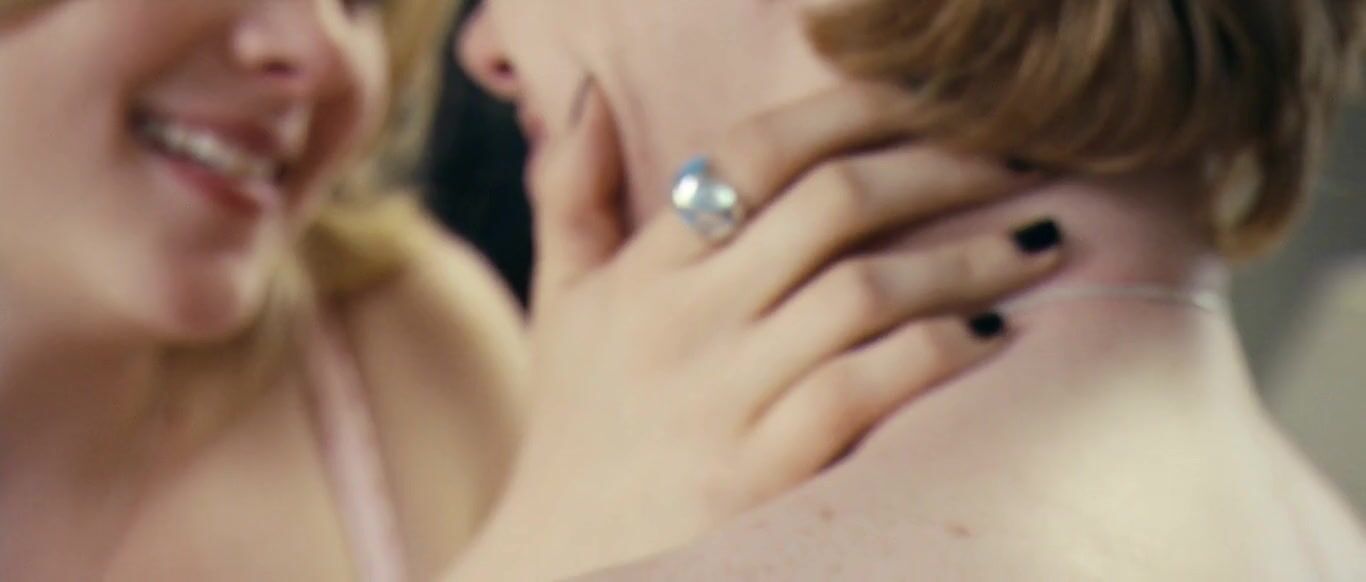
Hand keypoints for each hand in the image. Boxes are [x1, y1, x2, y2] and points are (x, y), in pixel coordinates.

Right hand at [449, 83, 1062, 580]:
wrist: (563, 564)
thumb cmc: (579, 426)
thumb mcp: (561, 305)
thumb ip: (569, 197)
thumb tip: (587, 93)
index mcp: (642, 271)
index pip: (750, 153)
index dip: (846, 108)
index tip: (926, 98)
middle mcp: (682, 323)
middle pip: (830, 206)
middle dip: (938, 167)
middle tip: (1014, 158)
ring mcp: (722, 400)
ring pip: (862, 293)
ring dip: (966, 260)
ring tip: (1036, 244)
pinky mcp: (759, 474)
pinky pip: (862, 390)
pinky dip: (936, 353)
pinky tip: (991, 335)